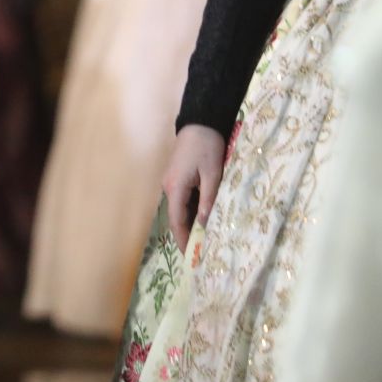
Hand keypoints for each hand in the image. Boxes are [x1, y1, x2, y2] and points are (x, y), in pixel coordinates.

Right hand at [162, 124, 226, 251]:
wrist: (199, 124)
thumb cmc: (207, 147)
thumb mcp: (212, 174)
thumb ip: (208, 199)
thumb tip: (203, 224)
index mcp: (175, 187)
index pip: (177, 220)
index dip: (183, 239)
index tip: (190, 257)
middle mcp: (169, 187)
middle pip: (176, 217)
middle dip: (186, 235)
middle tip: (200, 253)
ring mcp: (171, 183)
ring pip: (180, 209)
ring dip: (190, 225)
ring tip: (203, 241)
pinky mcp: (178, 179)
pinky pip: (183, 201)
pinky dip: (191, 213)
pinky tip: (203, 220)